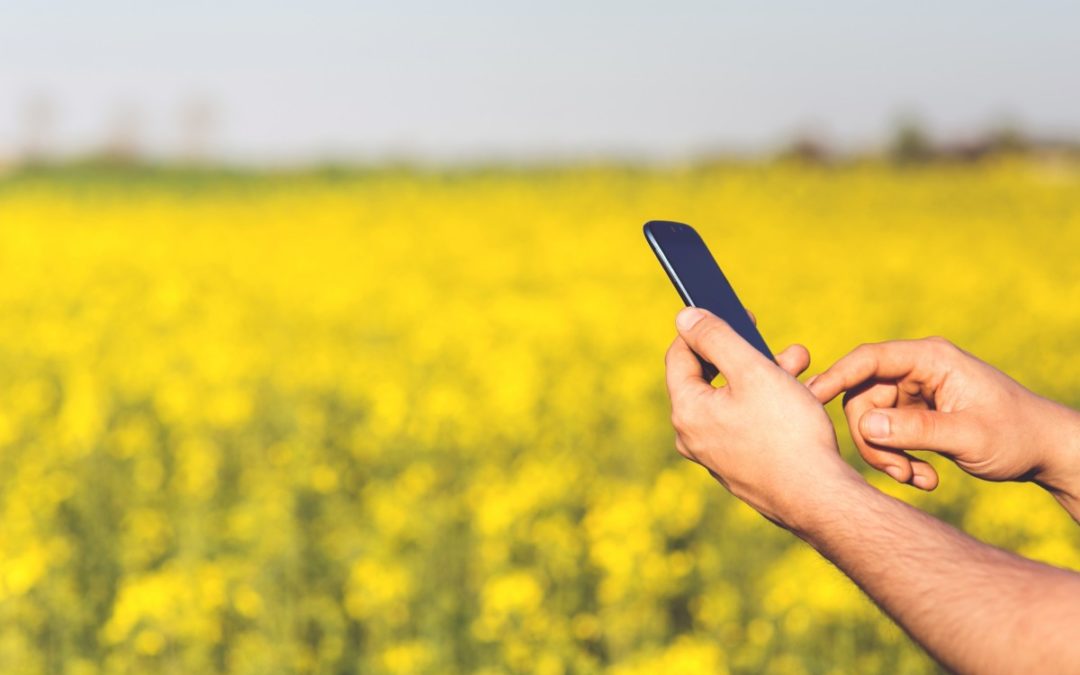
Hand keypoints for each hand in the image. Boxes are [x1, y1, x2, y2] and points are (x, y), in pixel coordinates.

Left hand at [665, 307, 862, 530]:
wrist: (819, 499)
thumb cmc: (787, 433)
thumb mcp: (752, 371)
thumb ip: (715, 338)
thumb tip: (684, 317)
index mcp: (686, 411)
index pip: (680, 355)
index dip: (706, 328)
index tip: (738, 313)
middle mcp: (693, 436)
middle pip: (711, 378)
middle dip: (749, 354)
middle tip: (783, 346)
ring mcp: (716, 455)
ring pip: (735, 400)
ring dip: (767, 376)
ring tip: (802, 365)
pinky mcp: (739, 467)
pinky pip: (747, 424)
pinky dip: (769, 405)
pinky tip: (802, 398)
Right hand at [807, 338, 1079, 508]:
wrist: (1046, 452)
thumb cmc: (1016, 436)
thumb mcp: (968, 436)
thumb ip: (915, 430)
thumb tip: (864, 427)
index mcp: (931, 359)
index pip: (869, 360)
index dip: (836, 378)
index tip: (809, 400)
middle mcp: (918, 370)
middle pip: (863, 398)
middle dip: (873, 440)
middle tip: (898, 473)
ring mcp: (916, 392)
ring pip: (871, 421)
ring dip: (887, 455)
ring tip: (918, 479)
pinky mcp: (916, 414)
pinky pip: (887, 435)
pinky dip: (900, 459)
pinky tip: (925, 477)